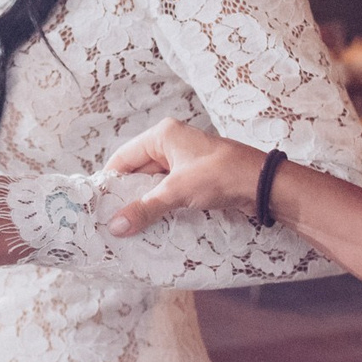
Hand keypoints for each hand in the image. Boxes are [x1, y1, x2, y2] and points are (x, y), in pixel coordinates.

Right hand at [100, 119, 265, 236]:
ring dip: (146, 202)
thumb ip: (144, 208)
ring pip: (155, 183)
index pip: (124, 157)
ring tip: (130, 225)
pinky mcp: (197, 176)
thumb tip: (115, 226)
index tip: (99, 205)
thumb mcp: (177, 192)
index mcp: (163, 135)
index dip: (111, 180)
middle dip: (128, 195)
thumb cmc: (219, 176)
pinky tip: (155, 222)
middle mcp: (172, 143)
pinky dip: (163, 204)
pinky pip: (171, 190)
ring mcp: (186, 160)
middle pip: (138, 171)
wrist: (263, 184)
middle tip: (113, 219)